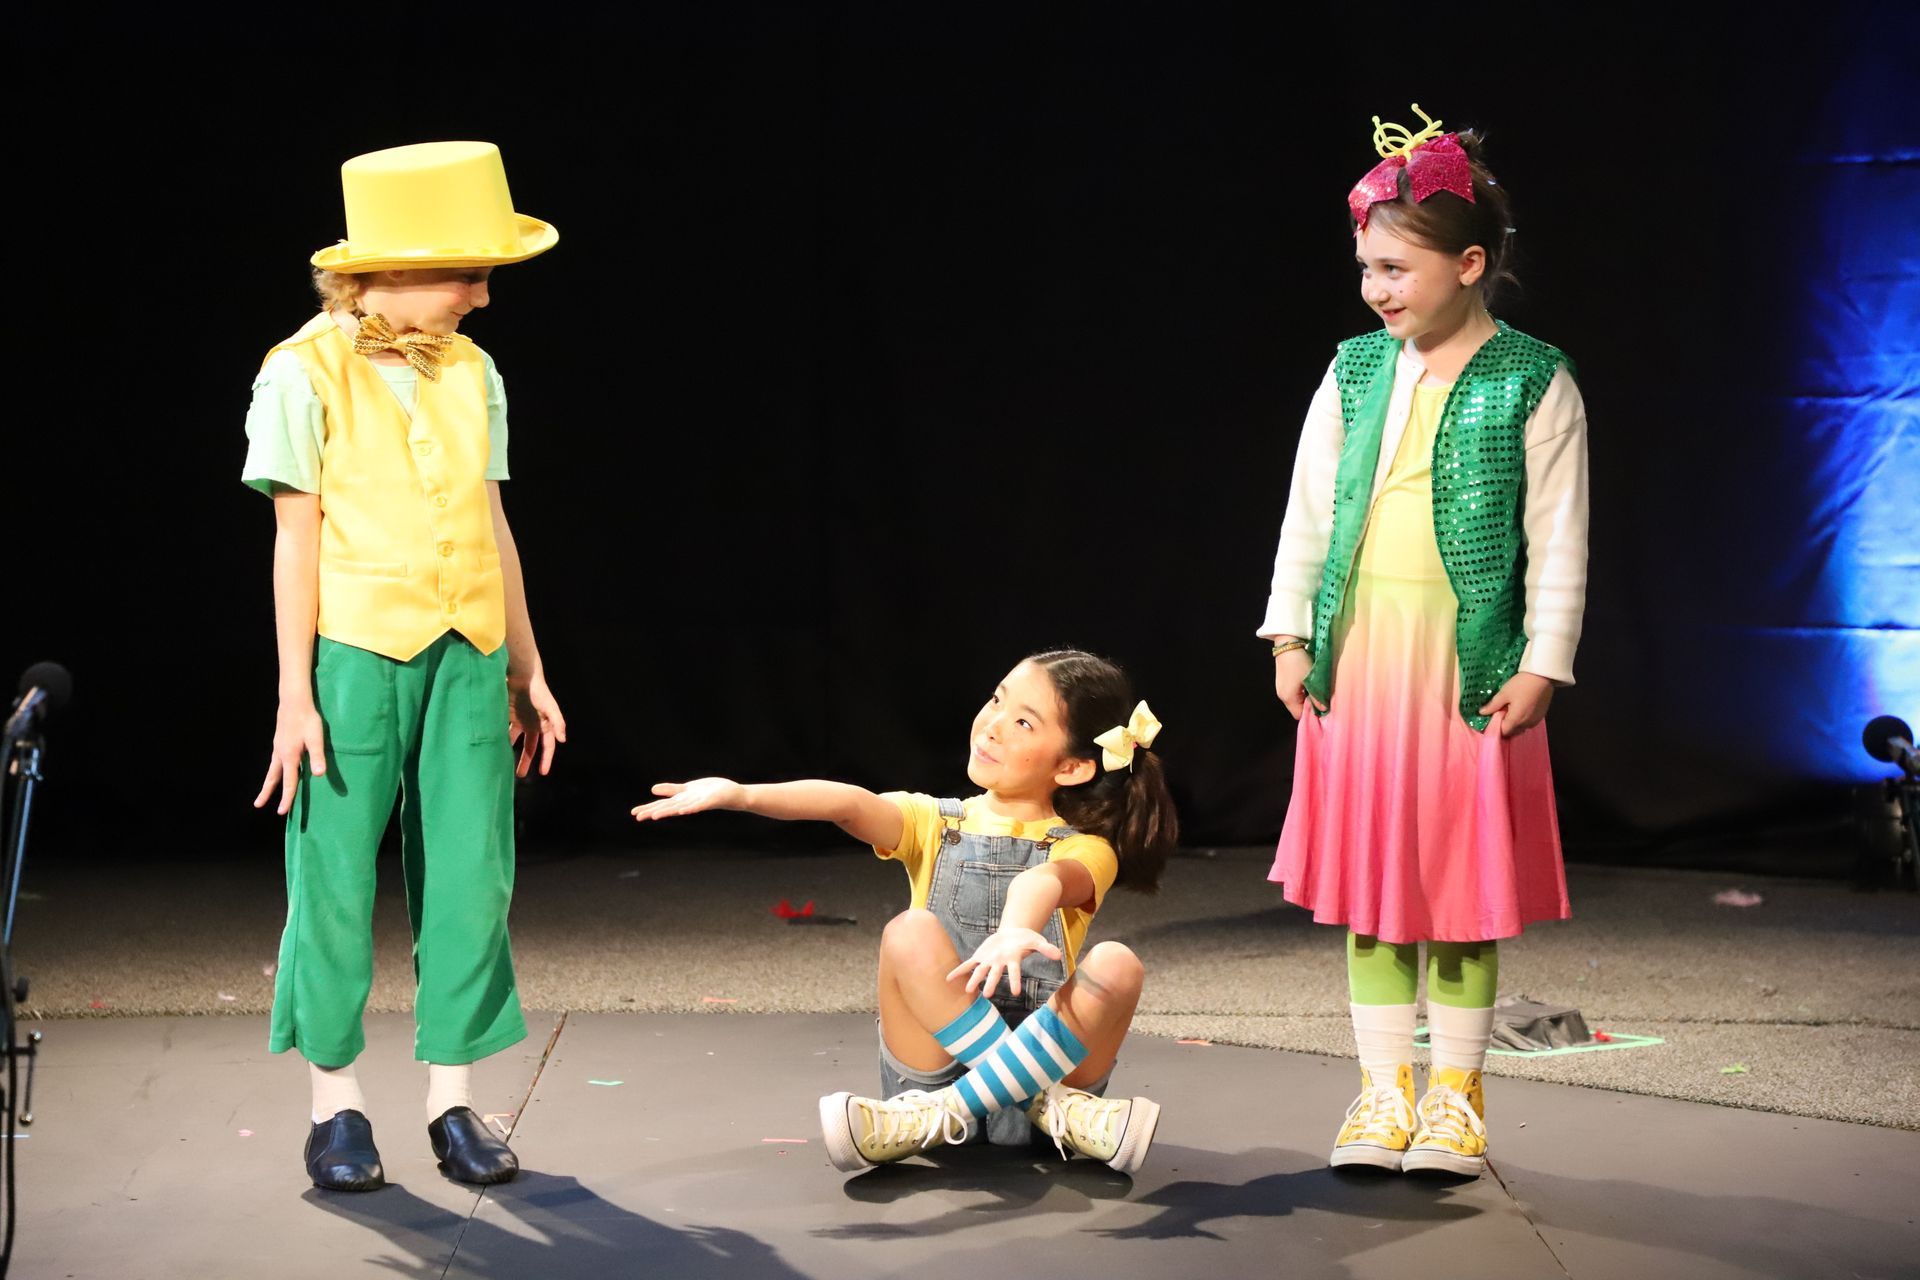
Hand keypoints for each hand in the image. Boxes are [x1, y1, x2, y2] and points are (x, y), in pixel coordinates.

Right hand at [253, 699, 325, 815]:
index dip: (287, 798)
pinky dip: (272, 771)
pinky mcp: (279, 742)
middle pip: (273, 778)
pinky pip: (274, 762)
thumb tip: (319, 775)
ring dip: (268, 782)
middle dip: (267, 792)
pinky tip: (277, 772)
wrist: (294, 701)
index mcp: (290, 756)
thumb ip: (317, 756)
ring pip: (271, 770)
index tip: (282, 811)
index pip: (288, 782)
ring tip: (263, 793)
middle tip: (258, 805)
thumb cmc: (307, 719)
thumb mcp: (316, 738)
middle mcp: (280, 754)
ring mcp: (278, 748)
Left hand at [509, 670, 566, 777]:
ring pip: (517, 741)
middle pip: (531, 747)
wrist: (521, 674)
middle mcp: (534, 724)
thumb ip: (558, 722)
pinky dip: (501, 740)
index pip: (548, 746)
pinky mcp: (510, 716)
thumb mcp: (550, 706)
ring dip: (512, 753)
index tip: (543, 773)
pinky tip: (495, 748)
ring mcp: (521, 720)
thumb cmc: (538, 689)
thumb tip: (563, 740)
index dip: (546, 759)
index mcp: (545, 724)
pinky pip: (505, 731)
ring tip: (504, 765)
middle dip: (526, 761)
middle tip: (520, 775)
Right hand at [631, 778, 746, 821]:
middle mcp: (687, 803)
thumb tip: (652, 789)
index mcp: (681, 800)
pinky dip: (690, 808)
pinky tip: (682, 811)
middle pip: (668, 808)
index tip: (634, 814)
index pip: (662, 805)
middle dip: (653, 812)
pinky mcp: (709, 801)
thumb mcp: (687, 789)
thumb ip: (671, 790)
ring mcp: (698, 803)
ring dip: (667, 812)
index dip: (648, 808)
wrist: (732, 795)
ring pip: (680, 808)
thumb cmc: (710, 792)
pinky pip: (698, 805)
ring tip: (655, 816)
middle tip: (638, 817)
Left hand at [945, 927, 1061, 998]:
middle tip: (987, 995)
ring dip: (973, 980)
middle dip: (991, 983)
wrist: (1013, 935)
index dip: (1015, 981)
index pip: (1015, 972)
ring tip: (968, 990)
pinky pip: (968, 965)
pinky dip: (958, 971)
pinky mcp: (980, 956)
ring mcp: (989, 961)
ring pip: (980, 972)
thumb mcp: (1037, 940)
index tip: (1016, 992)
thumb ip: (1046, 948)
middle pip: (995, 974)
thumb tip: (1059, 955)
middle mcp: (1000, 963)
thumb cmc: (1025, 939)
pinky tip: (948, 979)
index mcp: (1013, 960)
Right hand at [1273, 646, 1320, 719]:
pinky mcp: (1282, 682)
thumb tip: (1323, 709)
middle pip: (1297, 709)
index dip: (1311, 714)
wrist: (1287, 644)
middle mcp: (1282, 696)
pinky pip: (1293, 693)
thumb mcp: (1311, 680)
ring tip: (1315, 689)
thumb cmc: (1299, 663)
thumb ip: (1317, 696)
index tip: (1322, 708)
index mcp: (1288, 698)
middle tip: (1320, 698)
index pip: (1299, 715)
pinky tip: (1307, 683)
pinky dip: (1301, 691)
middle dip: (1309, 706)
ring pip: (1296, 700)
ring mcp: (1281, 688)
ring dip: (1305, 698)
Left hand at [1480, 672, 1554, 737]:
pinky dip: (1522, 719)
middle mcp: (1527, 724)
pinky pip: (1528, 722)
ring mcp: (1535, 720)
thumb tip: (1482, 713)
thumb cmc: (1522, 684)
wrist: (1543, 676)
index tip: (1491, 718)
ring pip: (1521, 727)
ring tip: (1510, 709)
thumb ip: (1493, 705)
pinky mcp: (1541, 716)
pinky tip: (1520, 708)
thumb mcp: (1504, 693)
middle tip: (1500, 712)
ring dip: (1514, 722)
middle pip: (1512, 731)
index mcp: (1516, 720)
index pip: (1503, 732)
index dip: (1495, 727)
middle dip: (1504, 725)